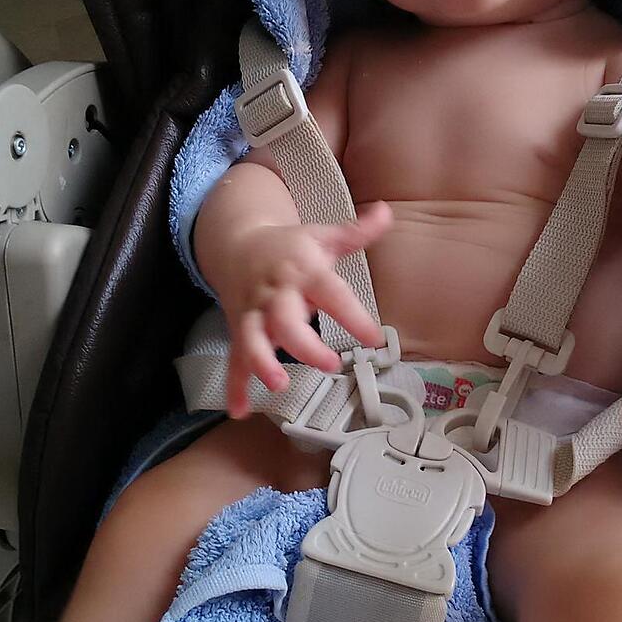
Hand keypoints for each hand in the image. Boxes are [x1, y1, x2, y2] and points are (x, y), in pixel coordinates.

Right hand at [219, 201, 392, 418]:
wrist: (236, 244)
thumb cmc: (290, 247)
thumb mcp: (323, 236)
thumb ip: (358, 232)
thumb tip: (386, 212)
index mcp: (304, 272)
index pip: (332, 294)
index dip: (353, 316)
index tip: (375, 338)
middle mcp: (277, 294)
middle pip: (286, 320)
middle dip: (304, 344)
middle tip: (329, 364)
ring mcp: (254, 314)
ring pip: (252, 340)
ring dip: (262, 363)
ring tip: (278, 385)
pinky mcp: (239, 330)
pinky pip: (234, 360)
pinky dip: (234, 386)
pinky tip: (241, 410)